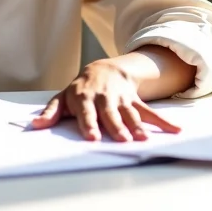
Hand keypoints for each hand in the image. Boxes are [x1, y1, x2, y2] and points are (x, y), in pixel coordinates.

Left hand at [31, 59, 181, 141]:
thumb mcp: (63, 98)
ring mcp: (121, 100)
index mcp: (84, 99)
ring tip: (144, 139)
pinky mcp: (135, 102)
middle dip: (117, 127)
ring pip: (130, 114)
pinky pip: (150, 112)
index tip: (93, 138)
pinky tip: (176, 131)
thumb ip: (51, 113)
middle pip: (111, 115)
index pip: (87, 113)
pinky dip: (164, 122)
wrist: (103, 69)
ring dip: (138, 126)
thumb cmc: (80, 90)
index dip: (89, 125)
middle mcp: (104, 99)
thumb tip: (35, 126)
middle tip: (123, 141)